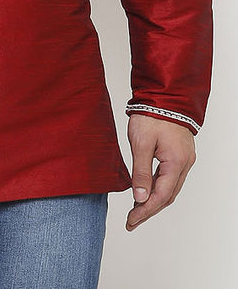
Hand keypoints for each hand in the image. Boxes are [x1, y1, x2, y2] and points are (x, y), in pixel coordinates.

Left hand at [126, 113, 195, 230]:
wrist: (164, 94)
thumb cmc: (151, 115)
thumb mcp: (141, 143)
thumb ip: (140, 171)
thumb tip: (139, 198)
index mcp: (176, 162)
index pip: (161, 196)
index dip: (145, 211)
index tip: (131, 221)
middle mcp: (184, 163)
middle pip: (168, 196)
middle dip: (149, 210)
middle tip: (132, 220)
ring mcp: (184, 158)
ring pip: (170, 188)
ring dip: (154, 199)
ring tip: (136, 209)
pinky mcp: (180, 153)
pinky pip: (170, 177)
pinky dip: (158, 187)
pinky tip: (146, 190)